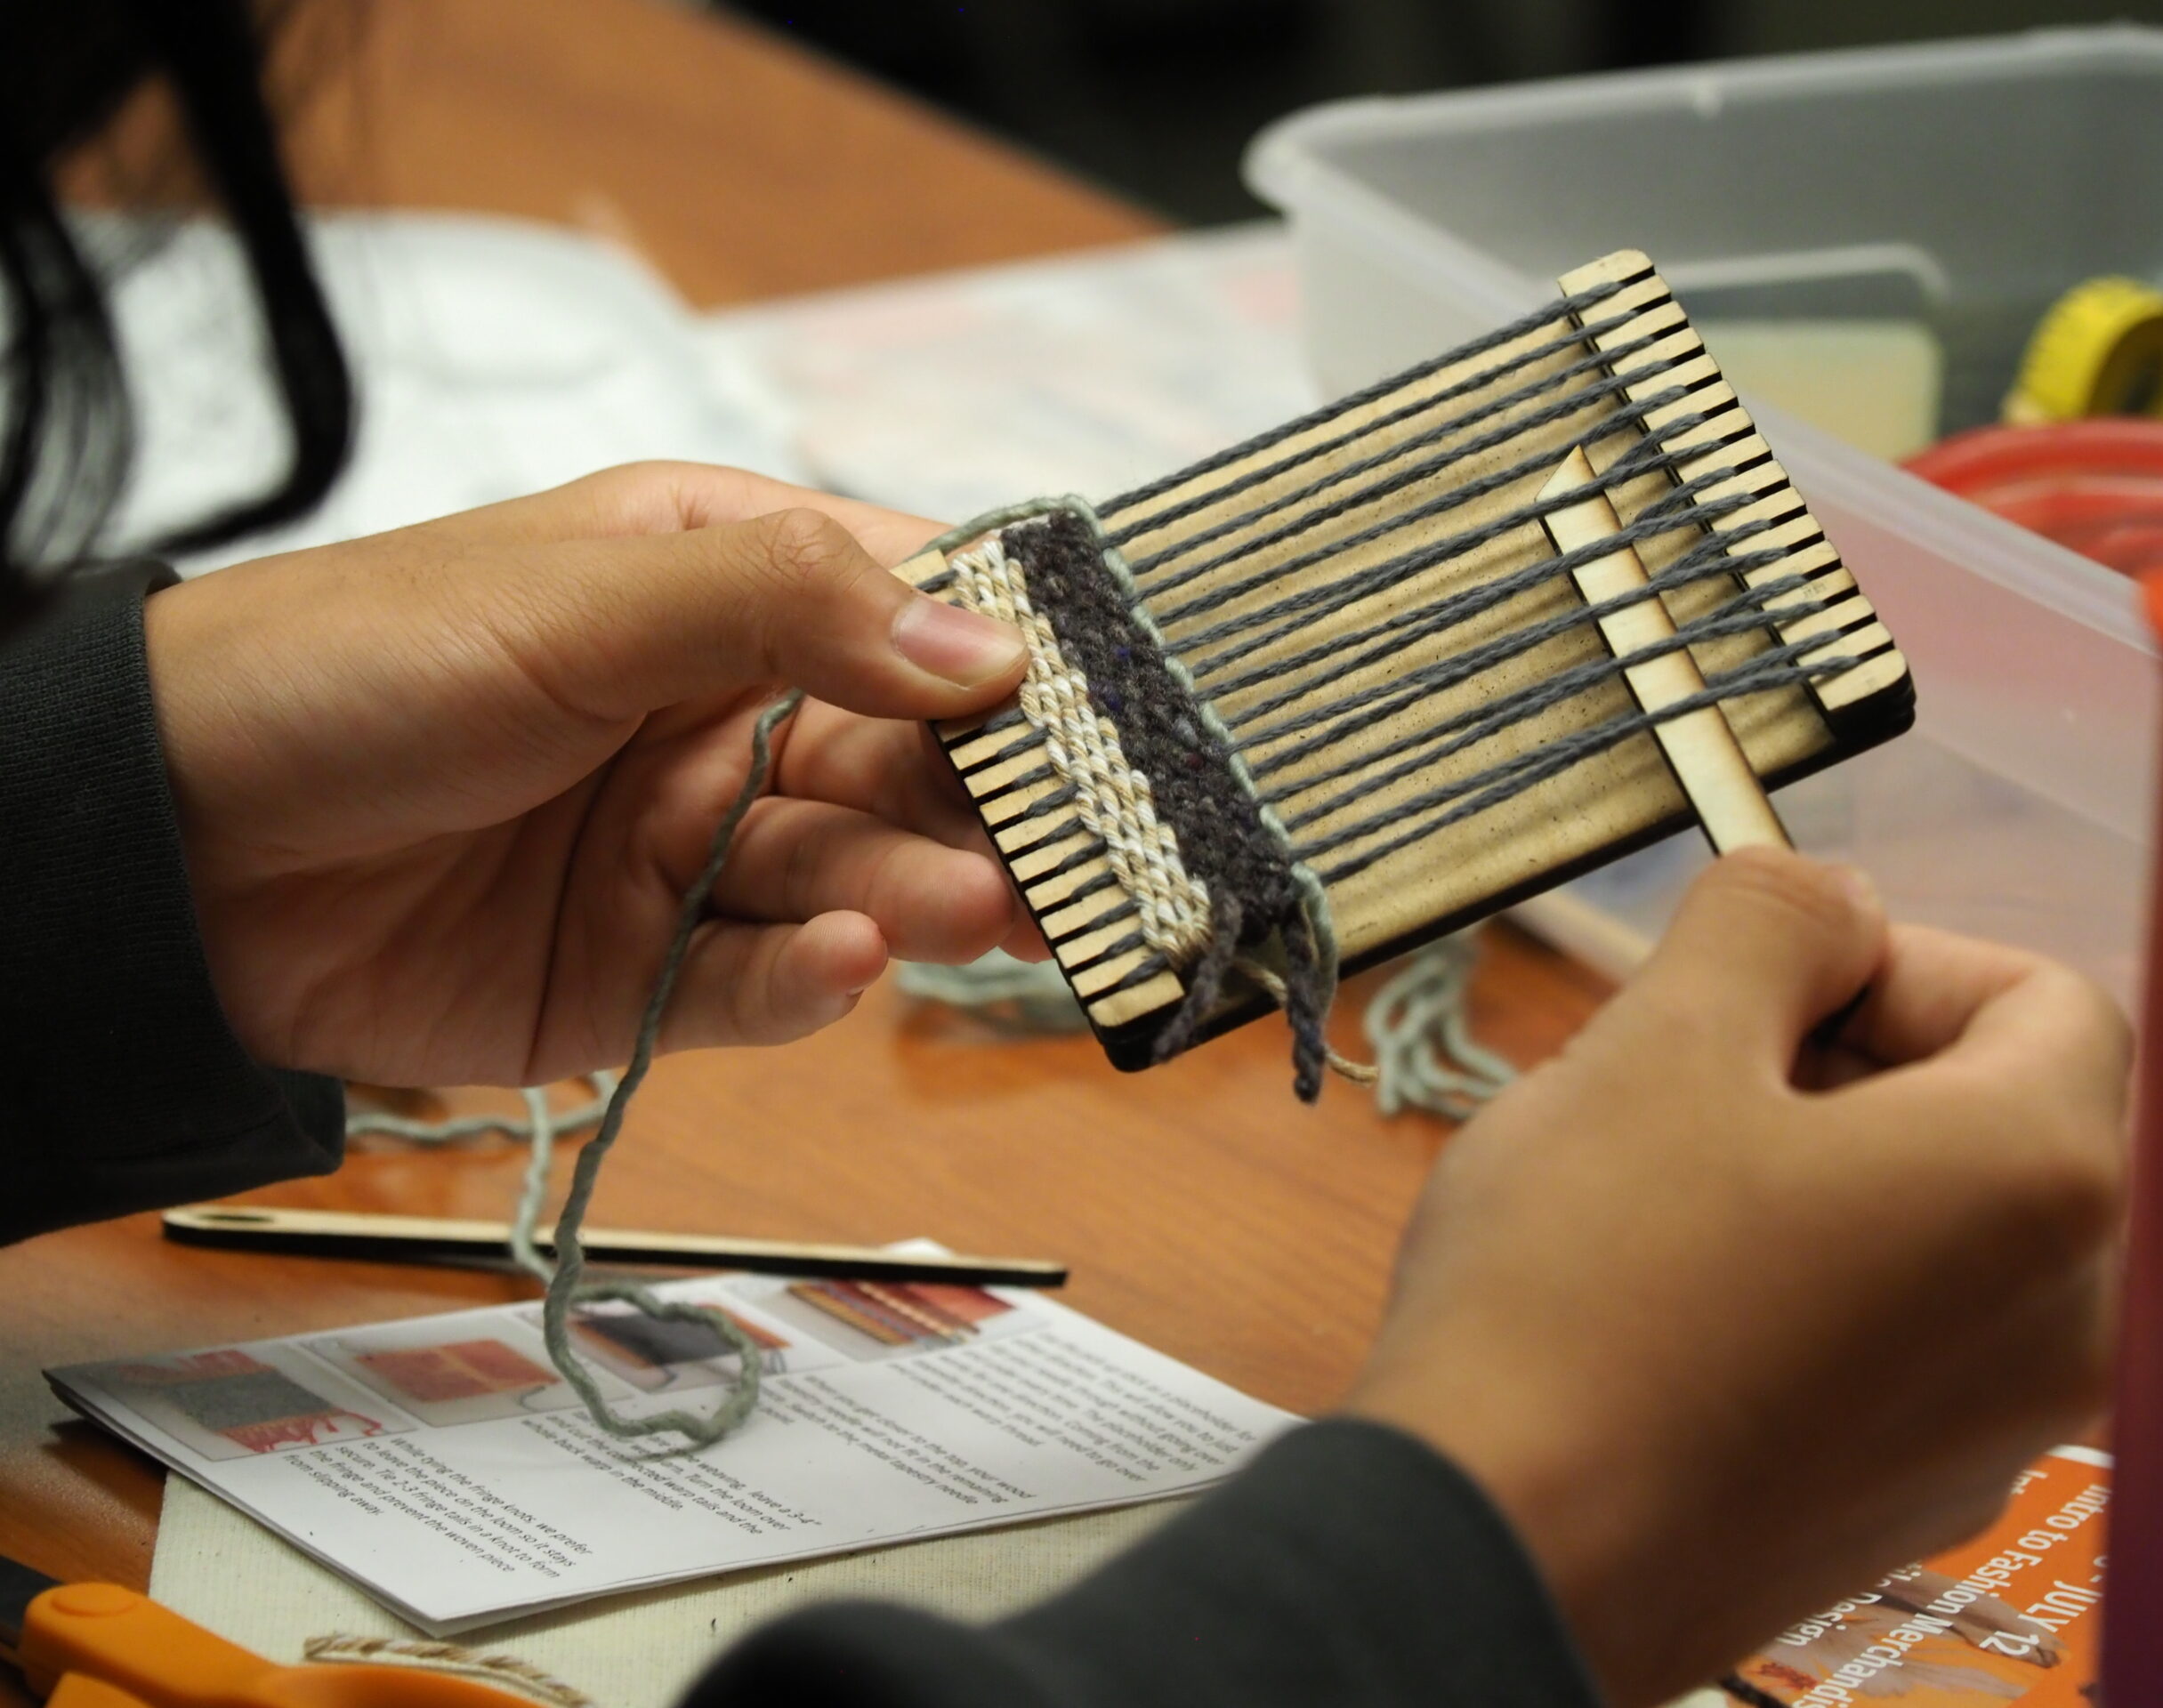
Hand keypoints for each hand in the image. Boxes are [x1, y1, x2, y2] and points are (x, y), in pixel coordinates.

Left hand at [145, 462, 1039, 1087]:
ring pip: (846, 880)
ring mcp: (684, 853)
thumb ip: (790, 607)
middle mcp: (722, 719)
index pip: (911, 612)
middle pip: (903, 765)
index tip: (1100, 707)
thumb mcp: (582, 598)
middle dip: (979, 805)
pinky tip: (840, 962)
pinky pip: (755, 985)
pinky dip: (806, 982)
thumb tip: (989, 651)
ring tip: (972, 909)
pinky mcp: (638, 978)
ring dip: (914, 895)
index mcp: (721, 588)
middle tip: (1061, 850)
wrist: (165, 846)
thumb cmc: (360, 664)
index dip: (1009, 658)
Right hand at [1343, 848, 2129, 1707]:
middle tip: (1686, 1072)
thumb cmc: (1581, 1290)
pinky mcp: (1900, 1501)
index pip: (2039, 996)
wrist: (1502, 1552)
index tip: (1757, 985)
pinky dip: (1803, 1280)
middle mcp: (2063, 1322)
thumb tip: (1829, 897)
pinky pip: (1890, 1337)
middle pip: (1992, 1115)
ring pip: (1931, 1226)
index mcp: (2040, 1184)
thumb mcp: (1662, 1037)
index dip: (1891, 957)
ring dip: (1811, 1166)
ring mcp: (1989, 1430)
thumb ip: (1772, 918)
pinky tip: (1662, 1296)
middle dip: (1842, 1060)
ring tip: (1652, 1185)